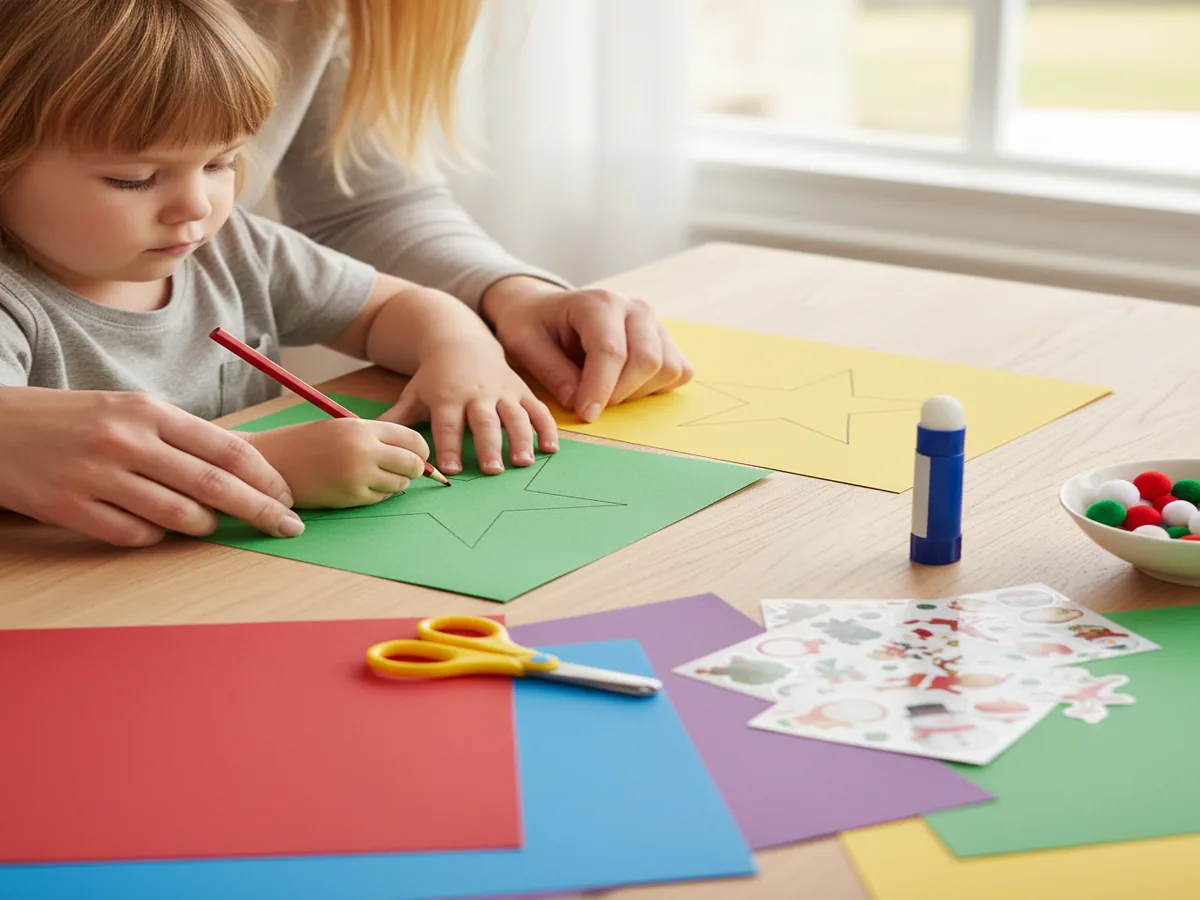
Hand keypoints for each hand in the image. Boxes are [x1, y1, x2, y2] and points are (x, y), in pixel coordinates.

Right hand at [0, 387, 301, 546]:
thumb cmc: (75, 421)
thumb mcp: (129, 411)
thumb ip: (181, 437)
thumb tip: (243, 471)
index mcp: (149, 411)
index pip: (226, 449)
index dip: (266, 478)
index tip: (289, 497)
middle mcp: (127, 441)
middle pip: (214, 486)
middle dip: (261, 510)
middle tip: (289, 528)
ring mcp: (97, 475)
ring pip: (179, 517)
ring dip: (206, 526)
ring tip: (211, 524)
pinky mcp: (69, 508)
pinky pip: (134, 536)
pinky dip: (154, 537)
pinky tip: (154, 527)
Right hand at [245, 419, 429, 507]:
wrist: (269, 463)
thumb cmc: (304, 444)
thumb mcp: (341, 428)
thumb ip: (375, 437)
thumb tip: (414, 455)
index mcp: (362, 428)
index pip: (413, 440)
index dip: (419, 450)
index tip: (415, 456)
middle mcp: (364, 450)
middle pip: (413, 464)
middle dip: (413, 469)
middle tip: (401, 470)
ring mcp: (358, 476)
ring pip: (400, 484)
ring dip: (394, 483)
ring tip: (372, 476)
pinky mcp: (350, 497)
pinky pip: (380, 498)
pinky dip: (377, 495)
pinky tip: (358, 486)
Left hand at [378, 338, 558, 475]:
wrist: (461, 340)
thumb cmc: (435, 376)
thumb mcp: (414, 393)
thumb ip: (396, 418)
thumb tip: (367, 438)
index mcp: (447, 396)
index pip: (448, 424)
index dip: (448, 447)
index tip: (449, 471)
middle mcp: (477, 393)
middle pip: (483, 421)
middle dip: (488, 445)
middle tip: (491, 470)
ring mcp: (502, 392)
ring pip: (514, 415)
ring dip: (520, 439)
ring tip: (522, 462)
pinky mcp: (521, 391)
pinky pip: (537, 410)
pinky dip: (546, 428)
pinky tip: (550, 449)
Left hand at [482, 276, 693, 421]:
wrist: (546, 309)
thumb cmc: (534, 324)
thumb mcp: (525, 344)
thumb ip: (552, 373)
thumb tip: (580, 403)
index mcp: (599, 302)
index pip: (611, 351)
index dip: (600, 389)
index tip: (585, 415)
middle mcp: (635, 308)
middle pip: (646, 361)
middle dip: (618, 393)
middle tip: (588, 404)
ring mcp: (655, 323)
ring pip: (667, 368)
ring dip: (636, 392)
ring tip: (604, 391)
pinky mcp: (666, 340)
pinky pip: (678, 371)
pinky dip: (655, 388)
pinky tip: (625, 385)